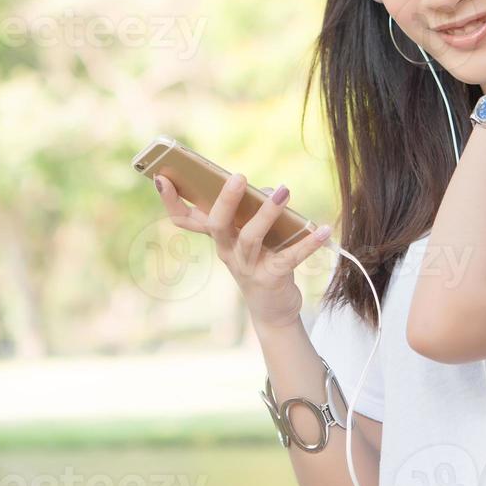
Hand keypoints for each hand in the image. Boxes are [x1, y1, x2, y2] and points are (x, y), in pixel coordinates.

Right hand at [152, 170, 332, 330]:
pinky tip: (323, 229)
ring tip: (284, 191)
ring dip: (267, 213)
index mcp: (218, 238)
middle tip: (238, 176)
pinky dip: (307, 242)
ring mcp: (247, 266)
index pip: (184, 219)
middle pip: (217, 225)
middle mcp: (227, 252)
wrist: (273, 309)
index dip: (170, 201)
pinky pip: (289, 257)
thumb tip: (272, 190)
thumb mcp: (252, 234)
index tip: (161, 178)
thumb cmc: (261, 261)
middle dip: (226, 200)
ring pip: (250, 238)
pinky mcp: (271, 278)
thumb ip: (257, 209)